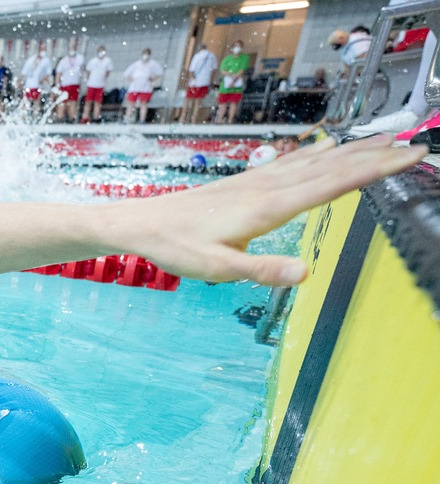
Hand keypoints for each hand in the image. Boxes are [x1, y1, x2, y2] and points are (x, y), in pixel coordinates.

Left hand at [124, 135, 426, 285]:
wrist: (141, 223)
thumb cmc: (176, 247)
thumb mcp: (216, 269)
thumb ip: (261, 270)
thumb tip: (306, 273)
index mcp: (266, 208)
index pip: (330, 185)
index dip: (372, 170)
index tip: (407, 156)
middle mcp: (265, 189)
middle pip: (330, 167)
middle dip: (373, 155)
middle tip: (414, 144)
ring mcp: (256, 183)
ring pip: (313, 162)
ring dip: (351, 150)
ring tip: (383, 139)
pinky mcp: (246, 183)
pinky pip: (292, 164)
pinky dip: (317, 153)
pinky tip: (326, 148)